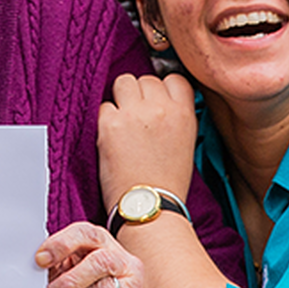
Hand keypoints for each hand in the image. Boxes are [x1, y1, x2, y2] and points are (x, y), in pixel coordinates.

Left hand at [96, 72, 199, 213]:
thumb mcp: (185, 142)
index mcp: (184, 113)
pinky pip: (103, 106)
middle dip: (138, 95)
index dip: (161, 89)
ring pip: (122, 82)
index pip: (173, 79)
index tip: (155, 102)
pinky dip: (104, 120)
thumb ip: (174, 115)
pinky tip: (111, 139)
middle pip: (144, 79)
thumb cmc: (167, 182)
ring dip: (120, 99)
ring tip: (122, 124)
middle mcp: (161, 108)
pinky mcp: (110, 124)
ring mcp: (134, 114)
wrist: (150, 209)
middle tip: (136, 119)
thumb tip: (158, 98)